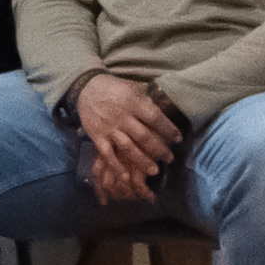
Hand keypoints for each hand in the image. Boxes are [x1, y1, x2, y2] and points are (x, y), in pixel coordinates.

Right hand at [74, 72, 181, 203]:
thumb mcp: (134, 86)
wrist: (86, 88)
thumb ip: (149, 97)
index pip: (155, 118)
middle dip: (159, 149)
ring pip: (128, 148)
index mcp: (133, 102)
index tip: (178, 139)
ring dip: (142, 161)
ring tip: (155, 171)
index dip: (168, 130)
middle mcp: (122, 117)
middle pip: (144, 136)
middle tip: (170, 159)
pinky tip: (126, 178)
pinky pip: (108, 155)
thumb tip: (169, 102)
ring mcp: (109, 128)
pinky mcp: (97, 137)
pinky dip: (116, 167)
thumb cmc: (114, 88)